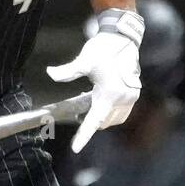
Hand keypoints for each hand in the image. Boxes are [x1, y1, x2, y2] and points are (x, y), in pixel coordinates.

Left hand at [47, 9, 142, 152]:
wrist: (122, 37)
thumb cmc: (103, 48)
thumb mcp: (84, 60)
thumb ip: (67, 71)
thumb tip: (50, 73)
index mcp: (110, 93)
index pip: (94, 120)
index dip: (84, 136)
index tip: (75, 147)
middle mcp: (123, 98)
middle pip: (103, 122)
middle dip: (91, 122)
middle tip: (78, 111)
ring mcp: (131, 97)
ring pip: (114, 120)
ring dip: (102, 118)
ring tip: (91, 105)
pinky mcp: (134, 94)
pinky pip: (122, 113)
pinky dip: (111, 113)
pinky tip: (102, 102)